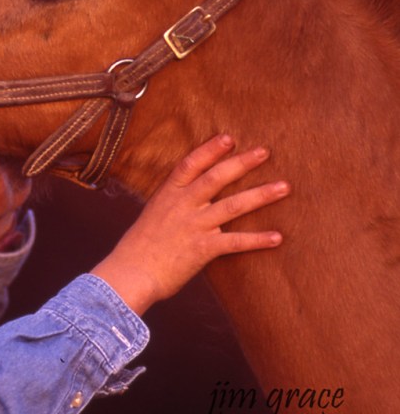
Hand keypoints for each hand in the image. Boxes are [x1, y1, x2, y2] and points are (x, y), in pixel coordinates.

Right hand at [92, 134, 289, 313]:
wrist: (129, 274)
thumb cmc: (137, 249)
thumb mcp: (151, 217)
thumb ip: (171, 206)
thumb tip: (188, 200)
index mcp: (166, 195)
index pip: (190, 164)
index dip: (210, 150)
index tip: (229, 138)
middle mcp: (181, 206)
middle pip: (216, 178)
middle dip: (242, 163)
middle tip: (265, 152)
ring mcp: (193, 226)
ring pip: (233, 206)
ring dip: (261, 195)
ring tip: (284, 187)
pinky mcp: (202, 249)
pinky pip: (236, 242)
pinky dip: (257, 240)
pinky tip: (277, 237)